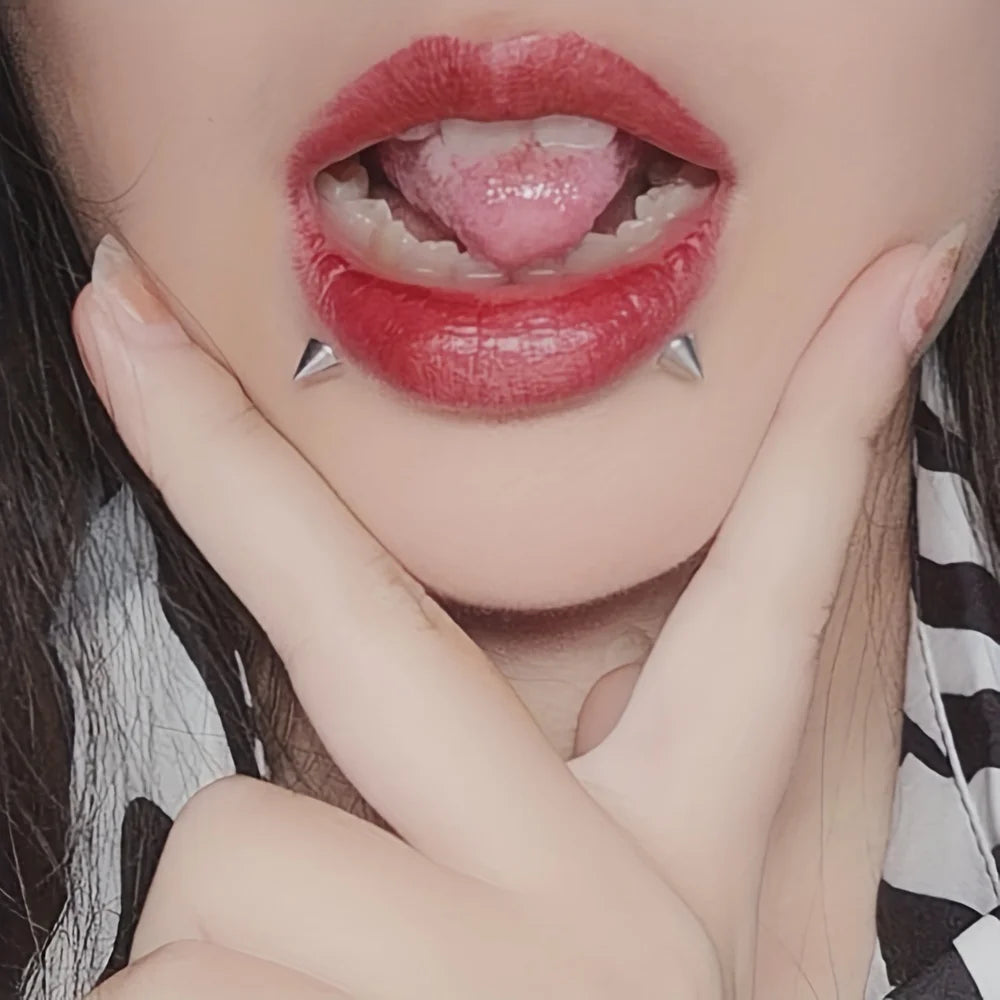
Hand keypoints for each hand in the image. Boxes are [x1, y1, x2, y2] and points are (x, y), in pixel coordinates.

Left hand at [76, 238, 931, 999]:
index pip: (774, 582)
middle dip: (210, 447)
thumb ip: (469, 836)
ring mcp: (484, 976)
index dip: (834, 424)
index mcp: (679, 852)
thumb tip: (289, 791)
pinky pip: (144, 991)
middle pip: (363, 620)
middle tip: (108, 304)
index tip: (895, 276)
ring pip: (220, 857)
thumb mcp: (575, 958)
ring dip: (202, 968)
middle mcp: (606, 898)